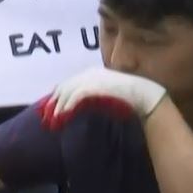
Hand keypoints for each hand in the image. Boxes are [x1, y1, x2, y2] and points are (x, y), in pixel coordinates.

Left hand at [36, 68, 165, 130]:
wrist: (145, 96)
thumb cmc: (130, 98)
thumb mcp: (108, 94)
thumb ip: (94, 97)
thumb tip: (80, 108)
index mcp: (93, 73)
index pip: (69, 83)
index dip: (58, 96)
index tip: (52, 109)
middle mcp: (91, 73)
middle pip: (64, 86)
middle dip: (54, 102)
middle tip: (47, 117)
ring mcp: (93, 78)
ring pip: (67, 91)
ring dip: (59, 106)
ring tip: (54, 120)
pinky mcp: (96, 85)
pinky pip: (76, 95)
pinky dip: (68, 106)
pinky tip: (63, 115)